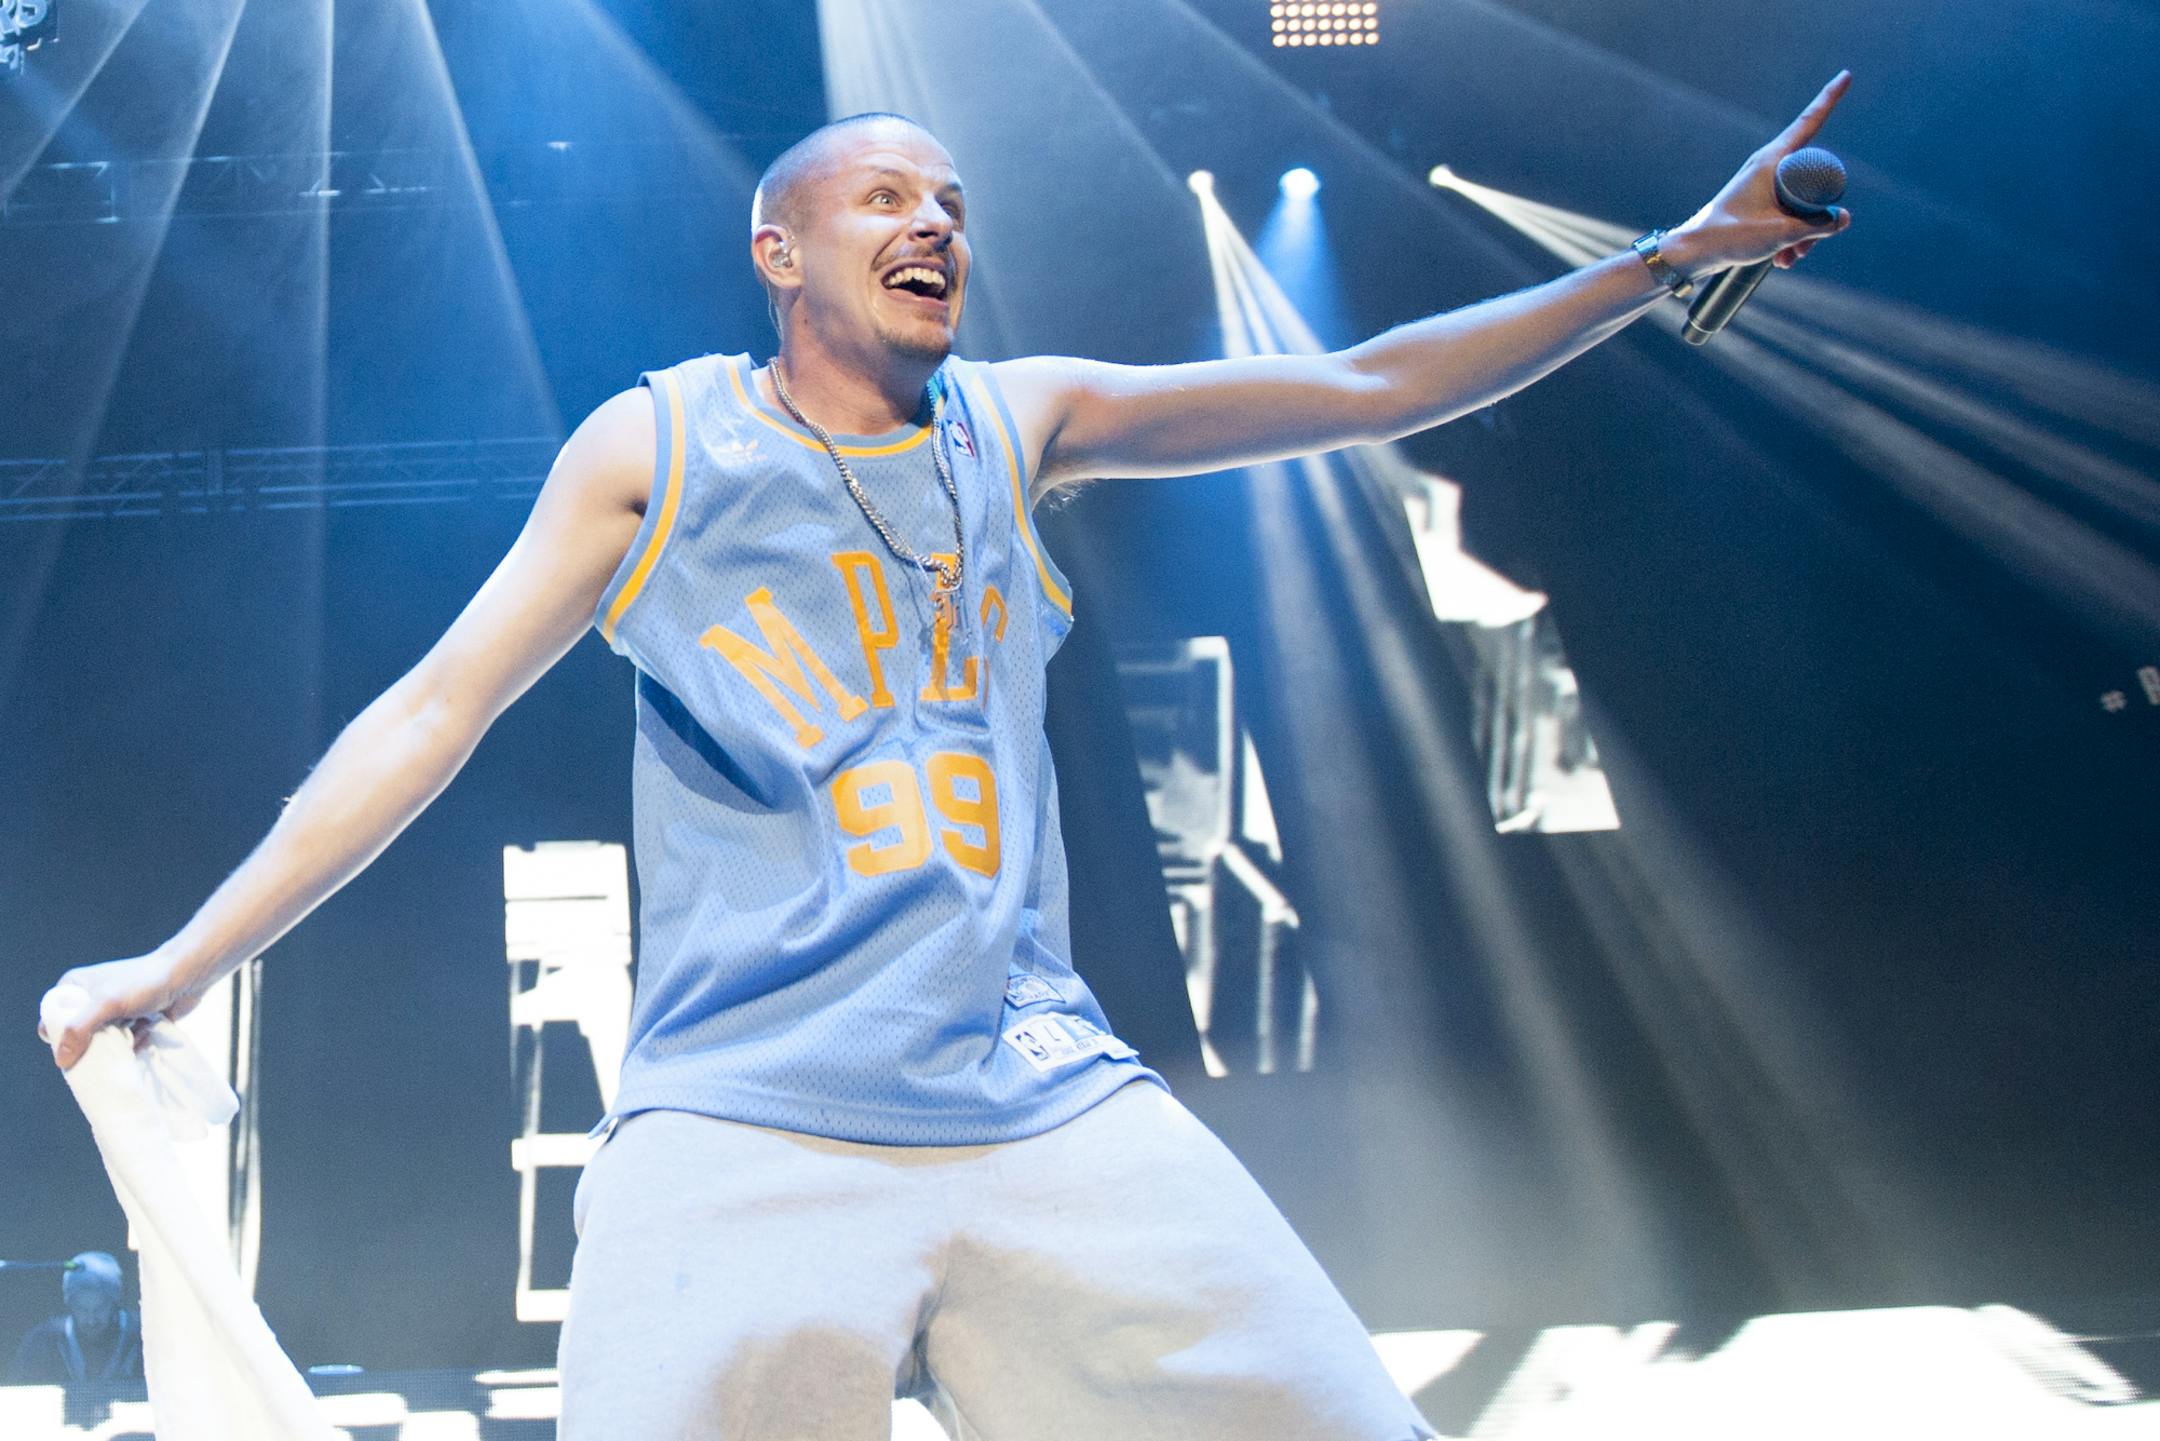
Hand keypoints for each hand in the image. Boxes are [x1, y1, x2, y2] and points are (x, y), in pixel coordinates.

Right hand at [38, 950, 207, 1069]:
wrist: (189, 976)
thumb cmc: (146, 983)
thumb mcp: (107, 1003)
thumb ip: (80, 1029)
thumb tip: (61, 1060)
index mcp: (75, 986)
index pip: (52, 1020)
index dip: (60, 1039)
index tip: (76, 1053)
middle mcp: (90, 997)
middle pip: (77, 1034)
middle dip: (90, 1047)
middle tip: (105, 1051)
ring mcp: (112, 1010)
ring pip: (101, 1041)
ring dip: (113, 1047)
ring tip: (129, 1040)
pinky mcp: (132, 1020)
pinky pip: (123, 1042)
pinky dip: (131, 1045)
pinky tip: (144, 1036)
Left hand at [1663, 71, 1854, 277]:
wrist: (1693, 254)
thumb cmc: (1730, 237)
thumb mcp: (1782, 234)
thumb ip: (1818, 226)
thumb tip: (1843, 218)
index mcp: (1771, 159)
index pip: (1808, 122)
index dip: (1829, 99)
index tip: (1846, 75)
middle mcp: (1768, 166)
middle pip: (1813, 179)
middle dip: (1818, 215)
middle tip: (1806, 246)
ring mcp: (1763, 185)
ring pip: (1801, 202)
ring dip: (1803, 233)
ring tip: (1790, 257)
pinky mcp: (1759, 203)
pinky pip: (1786, 214)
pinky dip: (1789, 237)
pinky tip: (1782, 260)